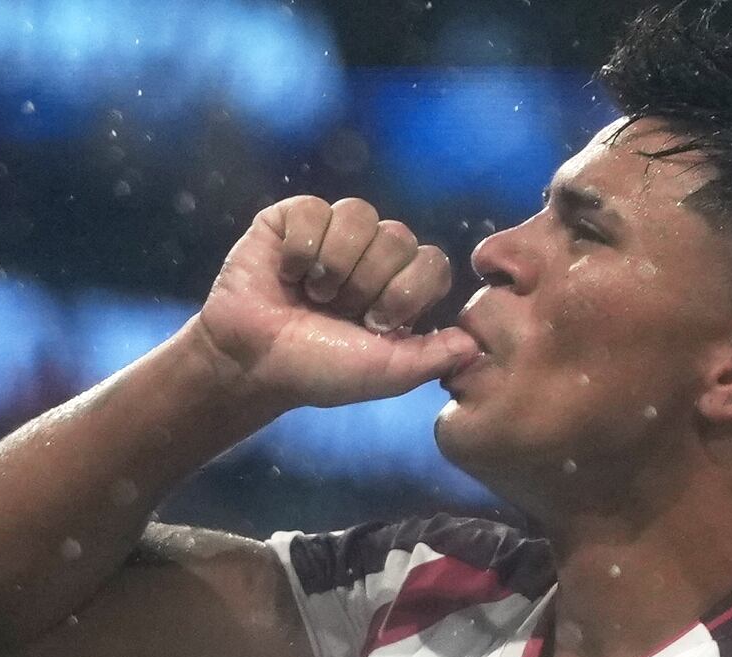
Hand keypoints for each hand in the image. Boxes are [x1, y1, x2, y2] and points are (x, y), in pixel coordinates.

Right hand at [186, 195, 474, 410]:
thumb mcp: (387, 372)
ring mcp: (332, 232)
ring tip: (312, 293)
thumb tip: (476, 342)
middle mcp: (371, 254)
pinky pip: (314, 209)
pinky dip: (300, 248)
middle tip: (339, 311)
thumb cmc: (319, 370)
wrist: (254, 363)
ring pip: (359, 215)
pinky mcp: (291, 218)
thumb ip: (436, 356)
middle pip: (399, 237)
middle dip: (368, 283)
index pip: (433, 262)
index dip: (407, 292)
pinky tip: (287, 273)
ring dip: (335, 264)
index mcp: (400, 287)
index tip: (376, 324)